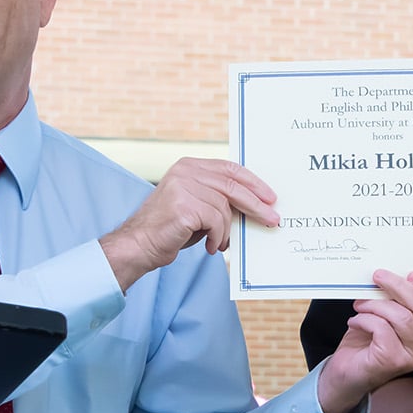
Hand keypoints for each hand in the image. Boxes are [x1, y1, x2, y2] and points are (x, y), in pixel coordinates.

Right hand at [100, 157, 277, 291]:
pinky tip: (210, 246)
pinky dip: (217, 237)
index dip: (253, 183)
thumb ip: (219, 199)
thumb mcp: (198, 206)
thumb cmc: (171, 229)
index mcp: (189, 166)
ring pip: (224, 208)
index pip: (230, 169)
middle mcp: (185, 171)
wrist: (140, 245)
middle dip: (256, 205)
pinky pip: (215, 222)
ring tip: (219, 242)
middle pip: (233, 186)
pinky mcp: (184, 205)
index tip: (270, 197)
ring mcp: (183, 186)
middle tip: (272, 219)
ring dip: (226, 230)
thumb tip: (254, 205)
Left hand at [317, 270, 412, 412]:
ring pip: (401, 317)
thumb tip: (391, 274)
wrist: (347, 373)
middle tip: (378, 276)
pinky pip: (382, 328)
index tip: (410, 273)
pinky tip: (356, 321)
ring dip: (376, 304)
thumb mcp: (386, 314)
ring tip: (360, 305)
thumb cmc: (366, 341)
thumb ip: (396, 299)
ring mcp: (412, 356)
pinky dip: (365, 319)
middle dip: (398, 285)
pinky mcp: (393, 361)